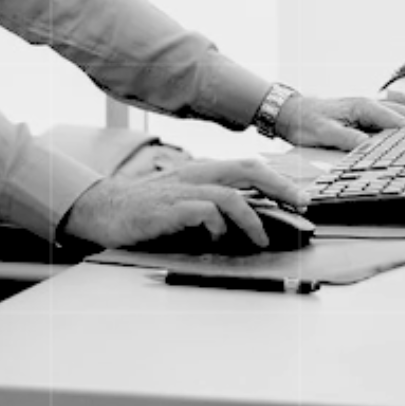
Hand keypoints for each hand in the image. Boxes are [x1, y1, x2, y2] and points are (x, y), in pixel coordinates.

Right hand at [59, 158, 306, 250]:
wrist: (103, 210)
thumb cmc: (146, 208)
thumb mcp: (183, 199)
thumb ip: (212, 203)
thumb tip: (250, 219)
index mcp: (201, 172)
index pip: (247, 166)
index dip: (278, 178)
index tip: (300, 196)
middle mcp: (195, 175)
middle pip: (246, 170)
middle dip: (279, 186)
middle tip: (300, 205)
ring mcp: (182, 191)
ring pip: (230, 195)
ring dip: (251, 219)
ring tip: (260, 239)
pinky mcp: (168, 209)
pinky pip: (204, 212)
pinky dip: (217, 226)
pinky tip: (217, 239)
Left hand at [275, 93, 404, 151]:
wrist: (289, 112)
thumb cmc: (306, 120)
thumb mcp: (326, 132)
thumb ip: (349, 139)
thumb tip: (371, 148)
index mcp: (363, 107)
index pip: (396, 122)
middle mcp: (368, 104)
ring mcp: (367, 109)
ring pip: (402, 113)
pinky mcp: (364, 115)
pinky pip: (392, 117)